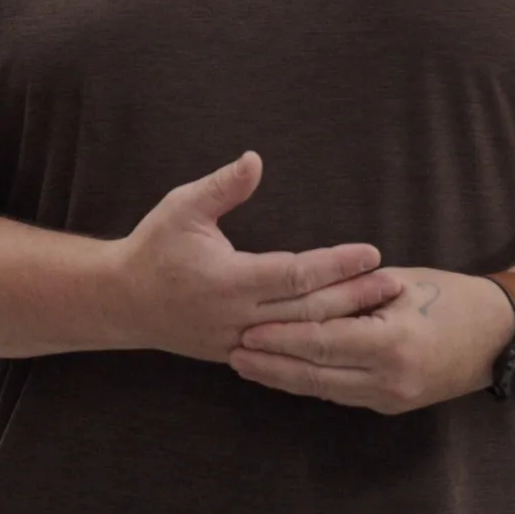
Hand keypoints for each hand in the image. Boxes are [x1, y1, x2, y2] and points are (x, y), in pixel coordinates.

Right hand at [103, 152, 404, 361]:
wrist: (120, 300)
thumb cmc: (153, 247)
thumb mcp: (182, 207)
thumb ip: (223, 186)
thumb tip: (256, 159)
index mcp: (228, 280)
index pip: (296, 273)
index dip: (337, 264)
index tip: (371, 253)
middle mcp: (238, 316)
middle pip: (310, 310)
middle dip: (355, 296)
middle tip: (394, 283)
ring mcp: (239, 342)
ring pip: (302, 336)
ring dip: (344, 321)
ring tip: (380, 308)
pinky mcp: (238, 354)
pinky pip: (287, 351)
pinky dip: (318, 342)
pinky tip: (345, 332)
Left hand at [230, 267, 514, 413]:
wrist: (498, 335)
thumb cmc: (449, 295)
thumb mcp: (399, 282)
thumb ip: (351, 290)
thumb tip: (301, 286)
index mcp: (391, 342)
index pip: (321, 343)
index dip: (280, 338)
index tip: (245, 330)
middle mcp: (390, 377)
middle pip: (315, 373)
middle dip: (271, 365)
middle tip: (234, 353)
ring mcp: (392, 396)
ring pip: (325, 388)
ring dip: (284, 378)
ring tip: (248, 365)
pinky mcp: (392, 404)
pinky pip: (342, 392)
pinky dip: (311, 381)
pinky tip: (284, 372)